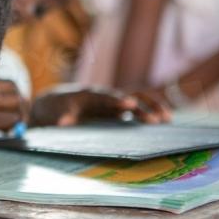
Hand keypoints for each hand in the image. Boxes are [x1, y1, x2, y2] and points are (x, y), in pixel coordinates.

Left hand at [30, 87, 171, 126]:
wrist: (53, 103)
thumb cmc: (53, 108)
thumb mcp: (52, 113)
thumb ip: (59, 117)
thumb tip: (63, 122)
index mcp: (87, 95)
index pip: (105, 96)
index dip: (117, 100)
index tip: (131, 105)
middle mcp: (103, 96)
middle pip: (127, 94)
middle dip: (142, 105)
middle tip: (156, 120)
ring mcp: (111, 103)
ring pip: (136, 100)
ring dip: (151, 107)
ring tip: (166, 120)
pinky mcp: (115, 112)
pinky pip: (136, 110)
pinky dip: (148, 114)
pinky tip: (162, 124)